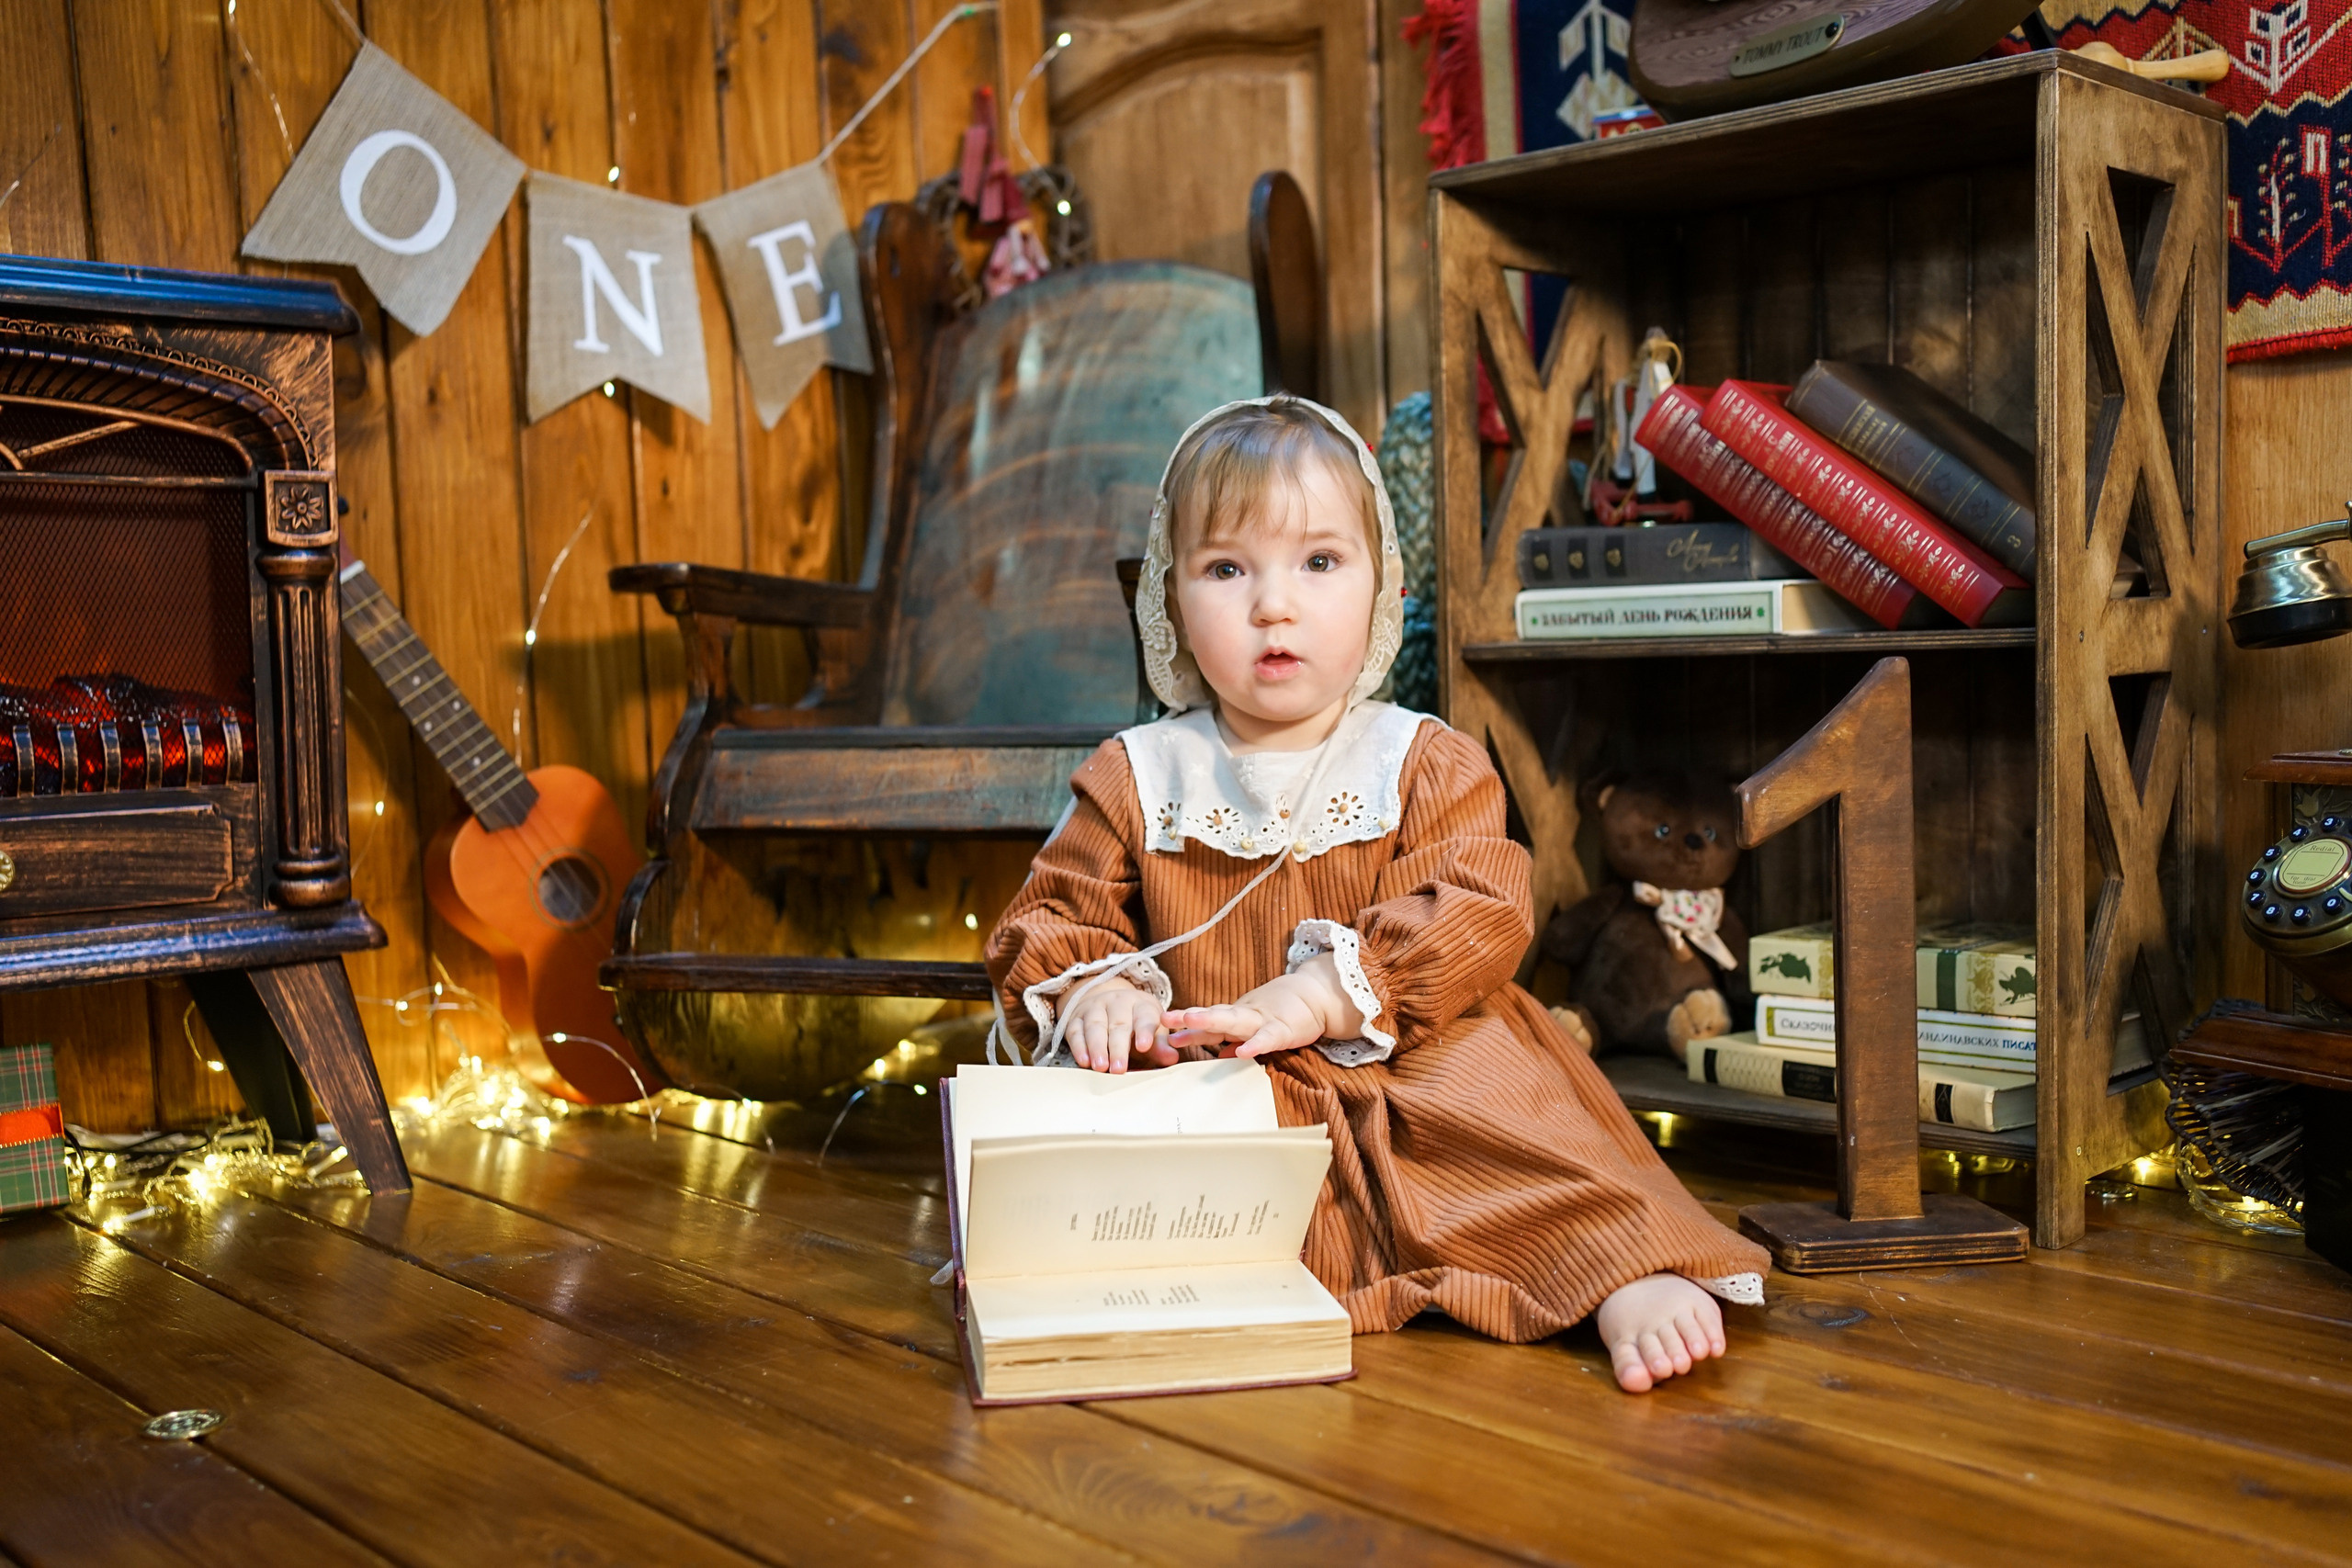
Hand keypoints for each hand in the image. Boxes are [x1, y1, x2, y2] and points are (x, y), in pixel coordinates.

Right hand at [1063, 975, 1171, 1073]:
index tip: (1144, 1047)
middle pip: (1118, 1024)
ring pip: (1095, 1026)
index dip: (1145, 1032)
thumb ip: (1160, 1046)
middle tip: (1119, 1069)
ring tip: (1101, 1067)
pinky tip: (1083, 1061)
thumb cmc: (1135, 1026)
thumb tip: (1173, 1058)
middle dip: (1118, 1048)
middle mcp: (1118, 1002)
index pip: (1145, 1017)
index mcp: (1141, 1005)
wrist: (1107, 1005)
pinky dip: (1079, 1046)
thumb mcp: (1151, 1032)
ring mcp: (1095, 1008)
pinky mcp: (1076, 1018)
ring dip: (1097, 1047)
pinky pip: (1076, 1031)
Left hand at [1163, 953, 1364, 1059]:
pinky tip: (1242, 1053)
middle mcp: (1245, 1015)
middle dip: (1189, 1018)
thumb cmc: (1285, 1011)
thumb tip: (1217, 1055)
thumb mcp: (1255, 1026)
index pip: (1208, 1020)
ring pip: (1234, 1020)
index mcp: (1238, 1016)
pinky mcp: (1283, 1030)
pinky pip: (1267, 1038)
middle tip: (1165, 1019)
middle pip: (1214, 1016)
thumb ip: (1237, 1040)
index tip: (1161, 1023)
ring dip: (1211, 1019)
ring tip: (1189, 1020)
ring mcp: (1263, 1020)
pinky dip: (1255, 1045)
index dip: (1186, 1022)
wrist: (1318, 994)